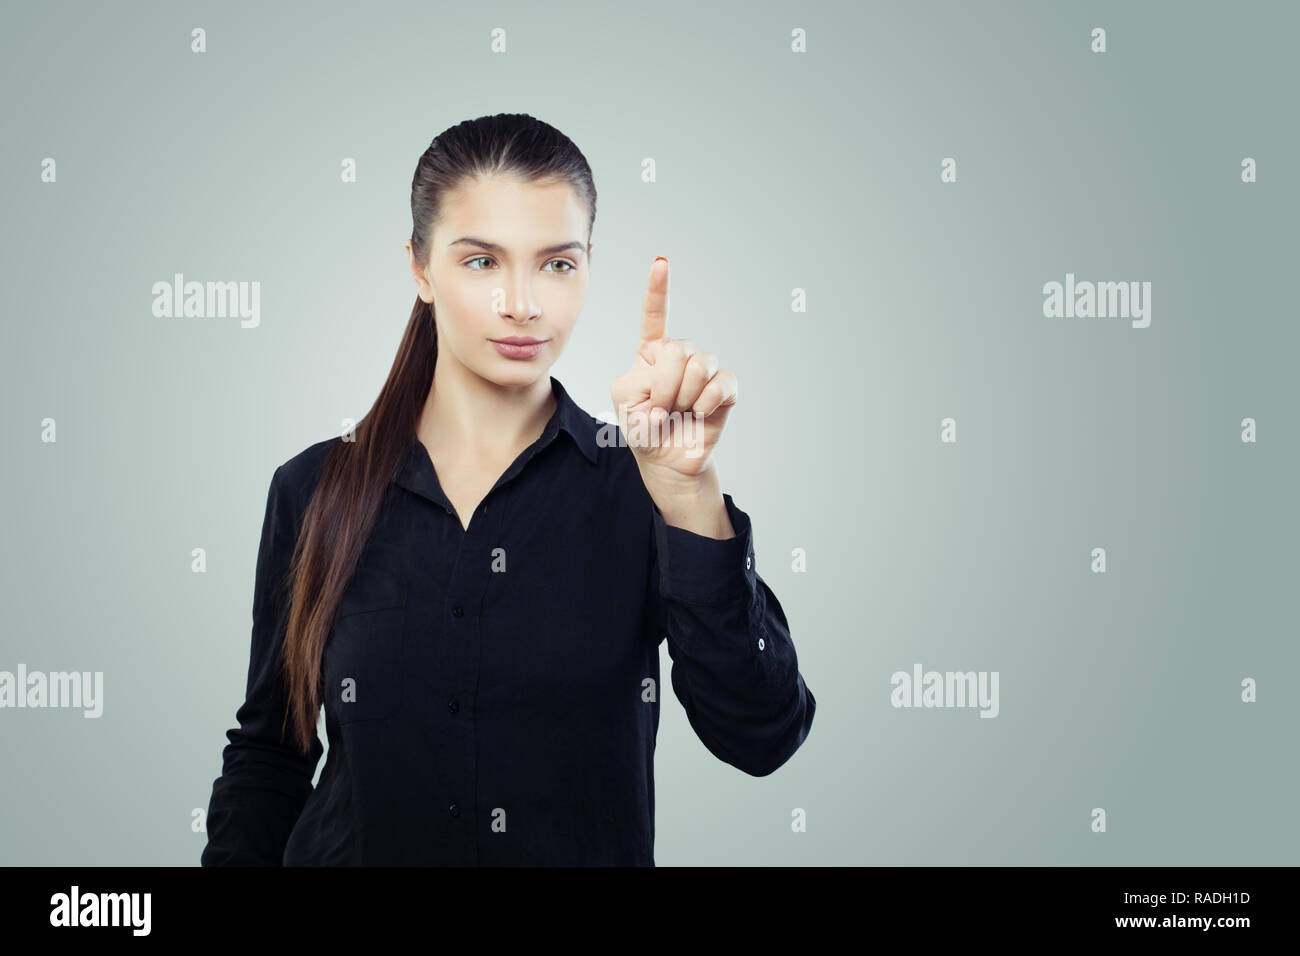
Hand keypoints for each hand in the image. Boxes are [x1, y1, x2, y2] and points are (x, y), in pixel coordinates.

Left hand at [610, 257, 737, 485]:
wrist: (666, 461)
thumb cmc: (642, 428)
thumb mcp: (624, 401)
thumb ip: (641, 382)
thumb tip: (676, 382)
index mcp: (651, 352)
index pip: (656, 315)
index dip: (659, 289)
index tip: (662, 263)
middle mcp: (680, 355)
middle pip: (678, 348)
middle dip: (665, 386)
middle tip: (660, 408)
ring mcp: (705, 370)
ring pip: (699, 364)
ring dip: (683, 396)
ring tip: (678, 413)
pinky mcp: (725, 389)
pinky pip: (721, 383)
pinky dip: (706, 402)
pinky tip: (699, 414)